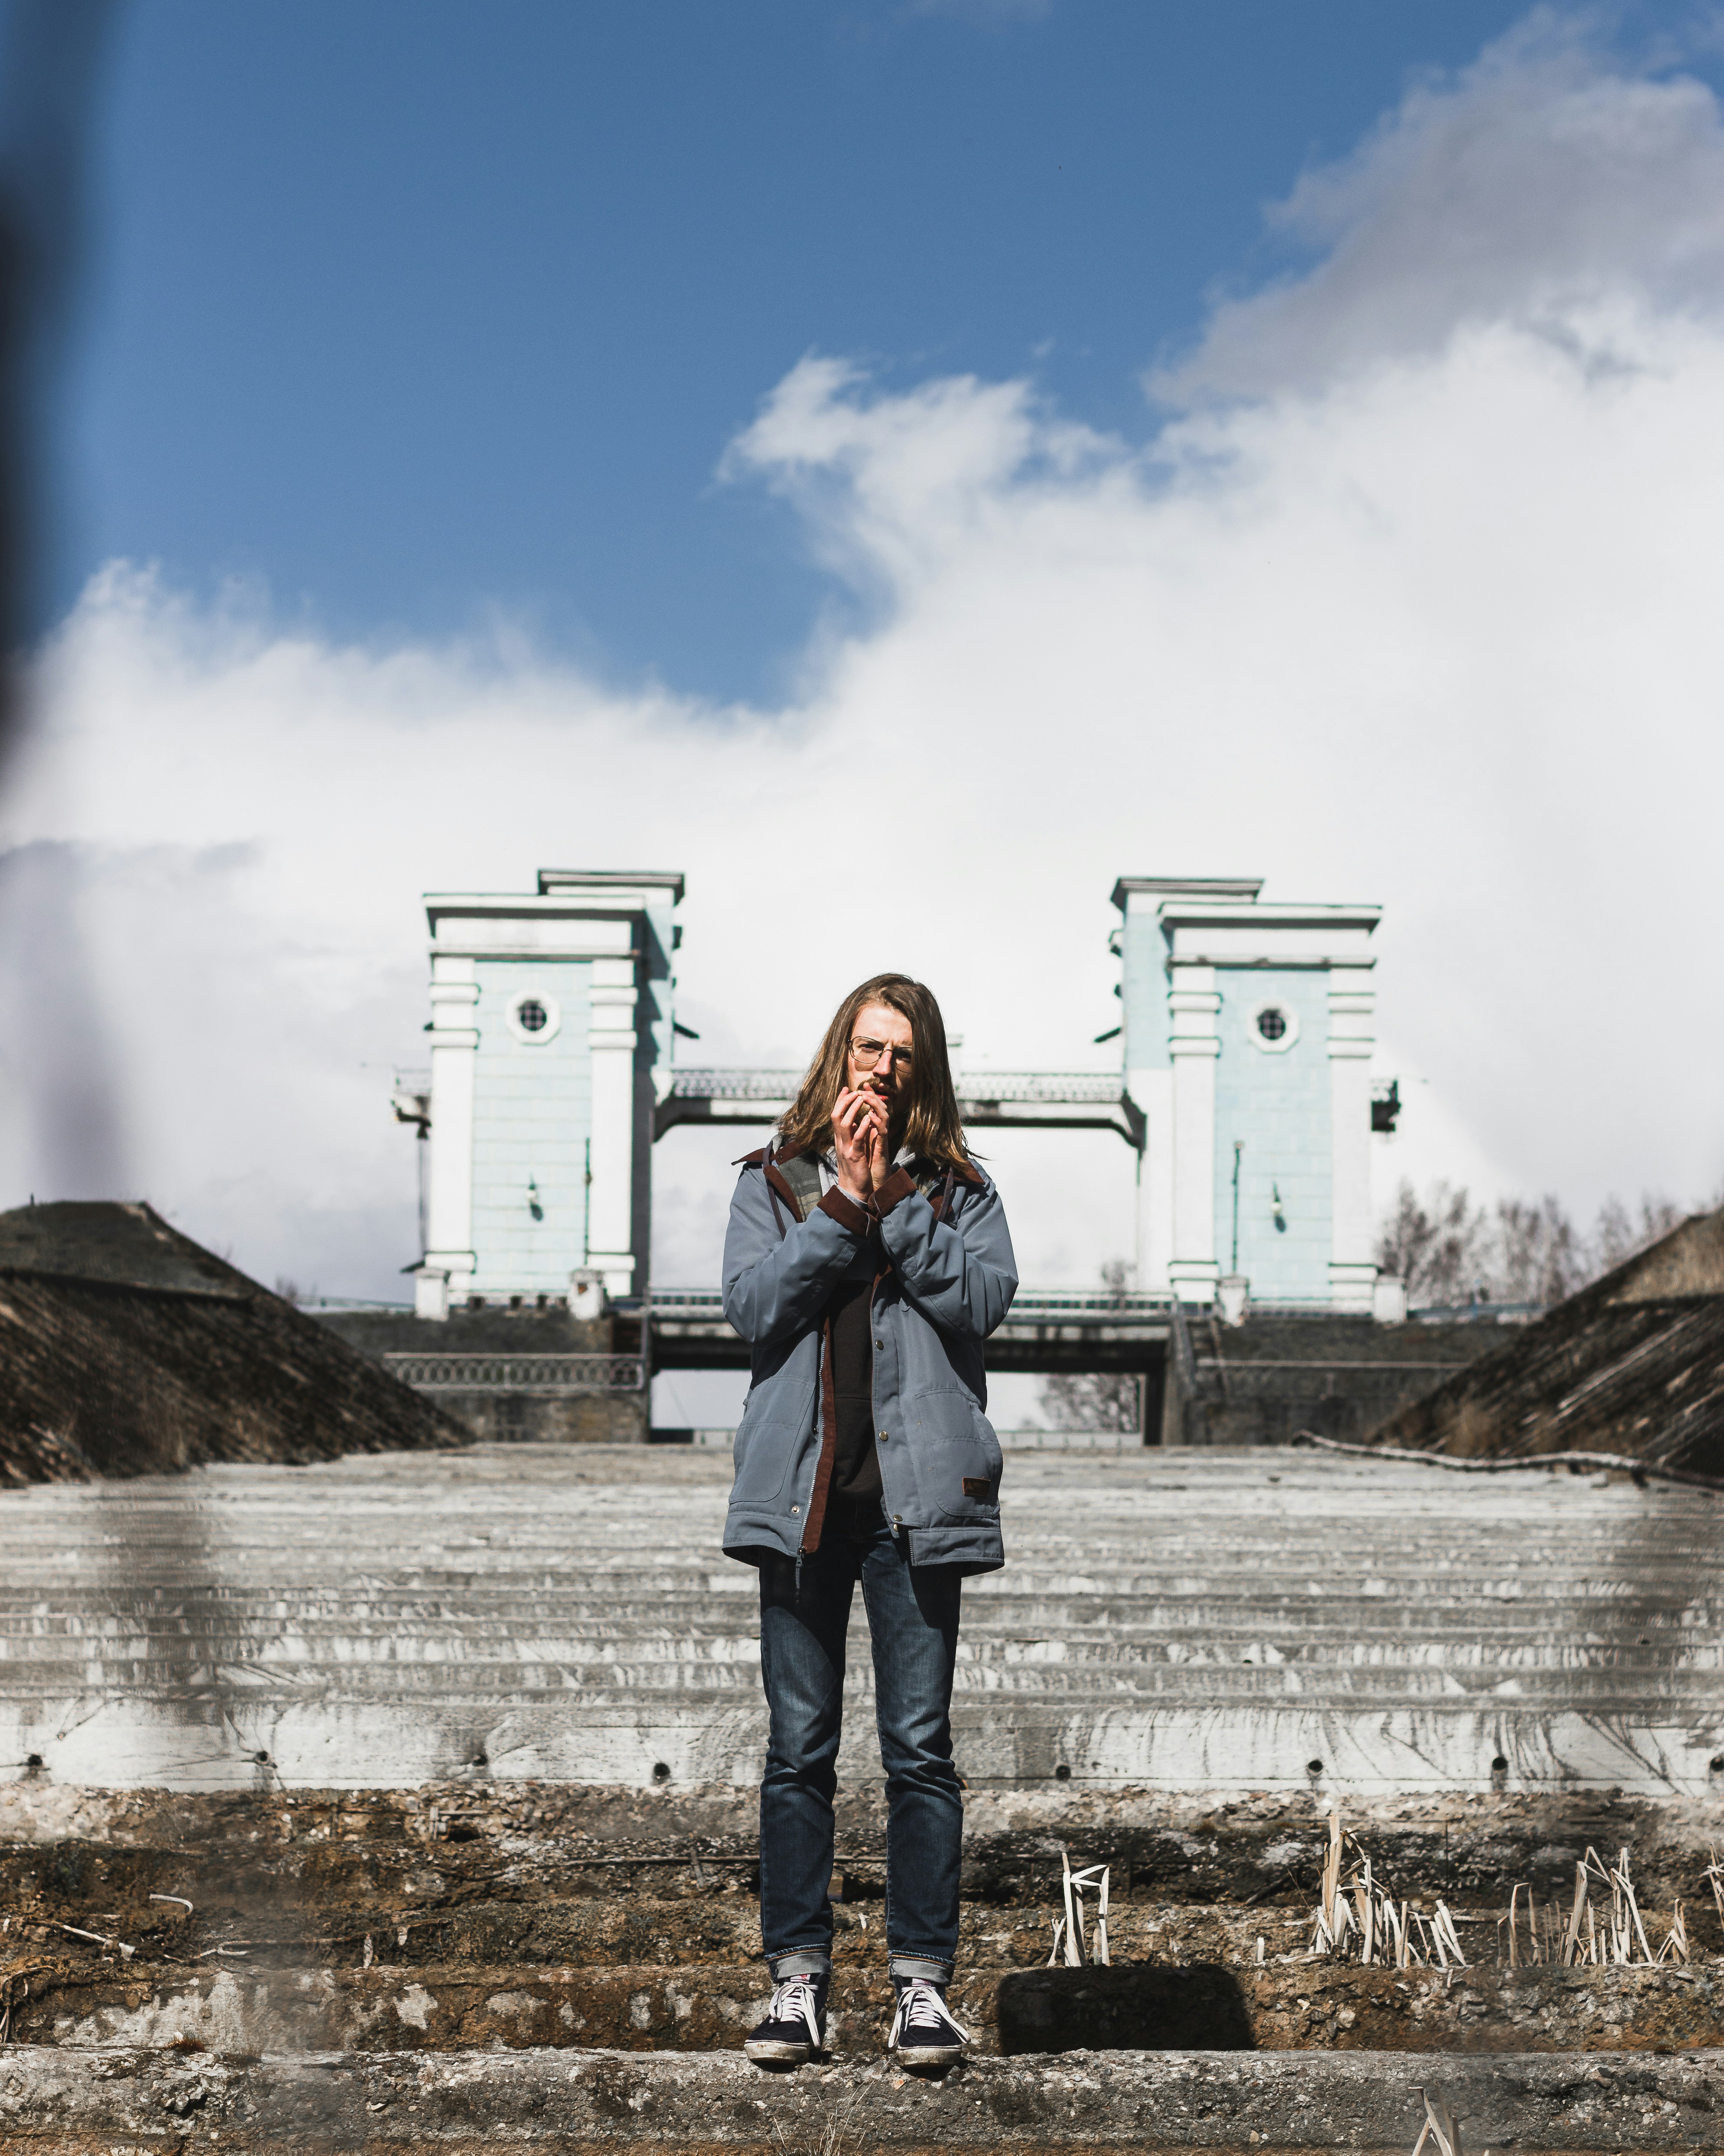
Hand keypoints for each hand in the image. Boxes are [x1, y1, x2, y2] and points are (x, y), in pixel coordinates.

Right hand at [832, 1086, 887, 1202]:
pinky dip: (863, 1126)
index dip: (840, 1100)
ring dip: (853, 1110)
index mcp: (839, 1138)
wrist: (854, 1189)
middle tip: (855, 1091)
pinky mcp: (854, 1156)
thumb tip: (855, 1120)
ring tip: (861, 1099)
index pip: (835, 1115)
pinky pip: (857, 1138)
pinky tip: (869, 1118)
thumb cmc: (855, 1168)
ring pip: (844, 1124)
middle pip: (836, 1116)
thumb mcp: (852, 1147)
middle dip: (844, 1101)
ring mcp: (845, 1148)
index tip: (846, 1088)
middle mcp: (839, 1141)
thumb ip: (852, 1134)